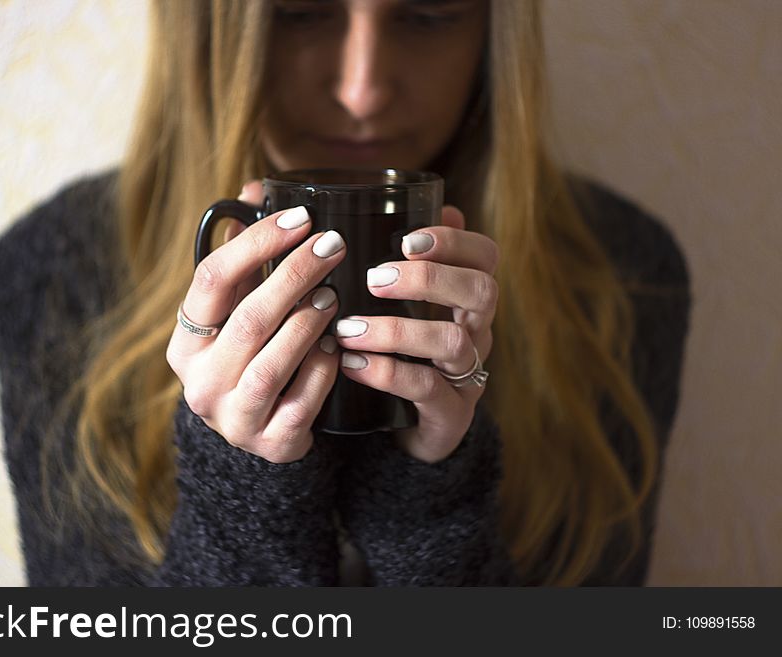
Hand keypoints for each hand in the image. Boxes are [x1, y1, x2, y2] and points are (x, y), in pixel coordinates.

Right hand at [166, 182, 344, 463]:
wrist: (260, 431)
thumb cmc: (251, 355)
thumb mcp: (239, 308)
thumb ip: (246, 256)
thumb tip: (254, 187)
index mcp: (186, 339)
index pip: (211, 278)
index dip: (257, 242)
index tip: (301, 217)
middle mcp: (199, 381)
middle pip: (248, 319)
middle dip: (295, 275)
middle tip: (332, 246)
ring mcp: (232, 417)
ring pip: (271, 364)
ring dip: (308, 323)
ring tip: (334, 294)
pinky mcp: (269, 443)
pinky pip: (301, 403)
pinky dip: (322, 370)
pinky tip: (337, 347)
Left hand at [333, 206, 498, 462]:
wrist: (400, 430)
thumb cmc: (391, 352)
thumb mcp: (388, 305)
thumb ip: (374, 257)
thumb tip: (329, 200)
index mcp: (464, 299)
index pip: (485, 256)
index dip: (455, 241)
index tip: (407, 239)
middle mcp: (475, 332)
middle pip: (482, 291)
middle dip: (429, 279)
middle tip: (374, 280)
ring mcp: (466, 375)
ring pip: (452, 342)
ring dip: (397, 330)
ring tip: (347, 328)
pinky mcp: (449, 414)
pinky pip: (428, 390)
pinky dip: (387, 373)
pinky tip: (350, 363)